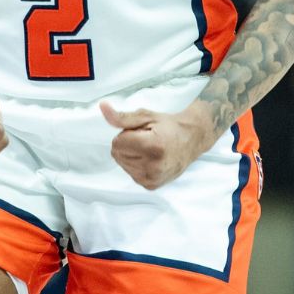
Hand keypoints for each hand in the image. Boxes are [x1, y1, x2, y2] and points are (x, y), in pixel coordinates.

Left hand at [100, 100, 219, 190]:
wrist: (191, 140)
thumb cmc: (168, 126)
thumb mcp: (145, 117)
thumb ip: (121, 116)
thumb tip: (102, 107)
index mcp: (153, 147)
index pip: (117, 143)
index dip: (126, 134)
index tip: (143, 132)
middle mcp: (154, 166)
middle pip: (117, 154)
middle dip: (128, 145)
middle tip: (147, 140)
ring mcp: (153, 178)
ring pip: (122, 164)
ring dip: (131, 155)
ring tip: (150, 150)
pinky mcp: (152, 185)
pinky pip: (130, 173)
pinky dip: (136, 166)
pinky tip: (151, 160)